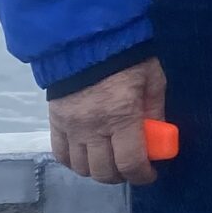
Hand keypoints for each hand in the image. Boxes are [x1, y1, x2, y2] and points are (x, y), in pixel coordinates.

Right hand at [48, 57, 167, 186]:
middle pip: (104, 172)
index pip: (130, 163)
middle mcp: (93, 127)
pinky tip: (87, 155)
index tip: (149, 174)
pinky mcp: (54, 120)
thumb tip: (157, 137)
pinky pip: (60, 154)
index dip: (142, 176)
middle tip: (130, 167)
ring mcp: (70, 126)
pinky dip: (74, 161)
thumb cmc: (126, 57)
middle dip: (121, 176)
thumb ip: (155, 111)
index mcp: (121, 116)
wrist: (85, 36)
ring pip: (81, 168)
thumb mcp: (152, 79)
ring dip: (98, 170)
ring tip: (109, 160)